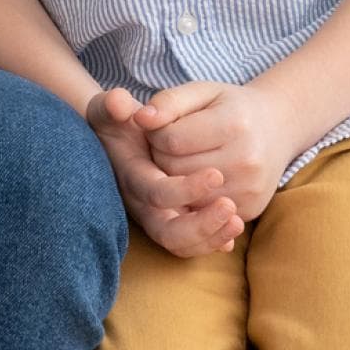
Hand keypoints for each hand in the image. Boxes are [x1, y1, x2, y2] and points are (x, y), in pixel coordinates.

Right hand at [85, 87, 242, 257]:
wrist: (124, 135)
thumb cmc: (121, 118)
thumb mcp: (111, 107)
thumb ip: (111, 104)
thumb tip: (121, 105)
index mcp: (130, 175)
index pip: (156, 192)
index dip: (185, 189)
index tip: (215, 174)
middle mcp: (141, 203)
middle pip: (167, 232)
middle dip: (201, 225)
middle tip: (230, 207)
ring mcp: (155, 217)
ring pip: (180, 244)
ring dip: (210, 236)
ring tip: (238, 221)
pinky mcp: (170, 222)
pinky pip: (190, 245)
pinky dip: (212, 241)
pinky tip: (234, 228)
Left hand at [138, 81, 301, 225]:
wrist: (276, 128)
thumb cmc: (229, 107)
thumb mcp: (201, 92)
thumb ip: (168, 102)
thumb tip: (141, 119)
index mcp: (233, 123)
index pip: (171, 140)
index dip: (156, 133)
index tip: (164, 127)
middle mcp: (246, 158)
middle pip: (175, 170)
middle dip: (162, 157)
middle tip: (172, 145)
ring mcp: (250, 188)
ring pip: (186, 196)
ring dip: (175, 181)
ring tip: (186, 160)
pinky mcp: (251, 209)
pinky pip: (203, 212)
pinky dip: (193, 199)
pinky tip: (199, 181)